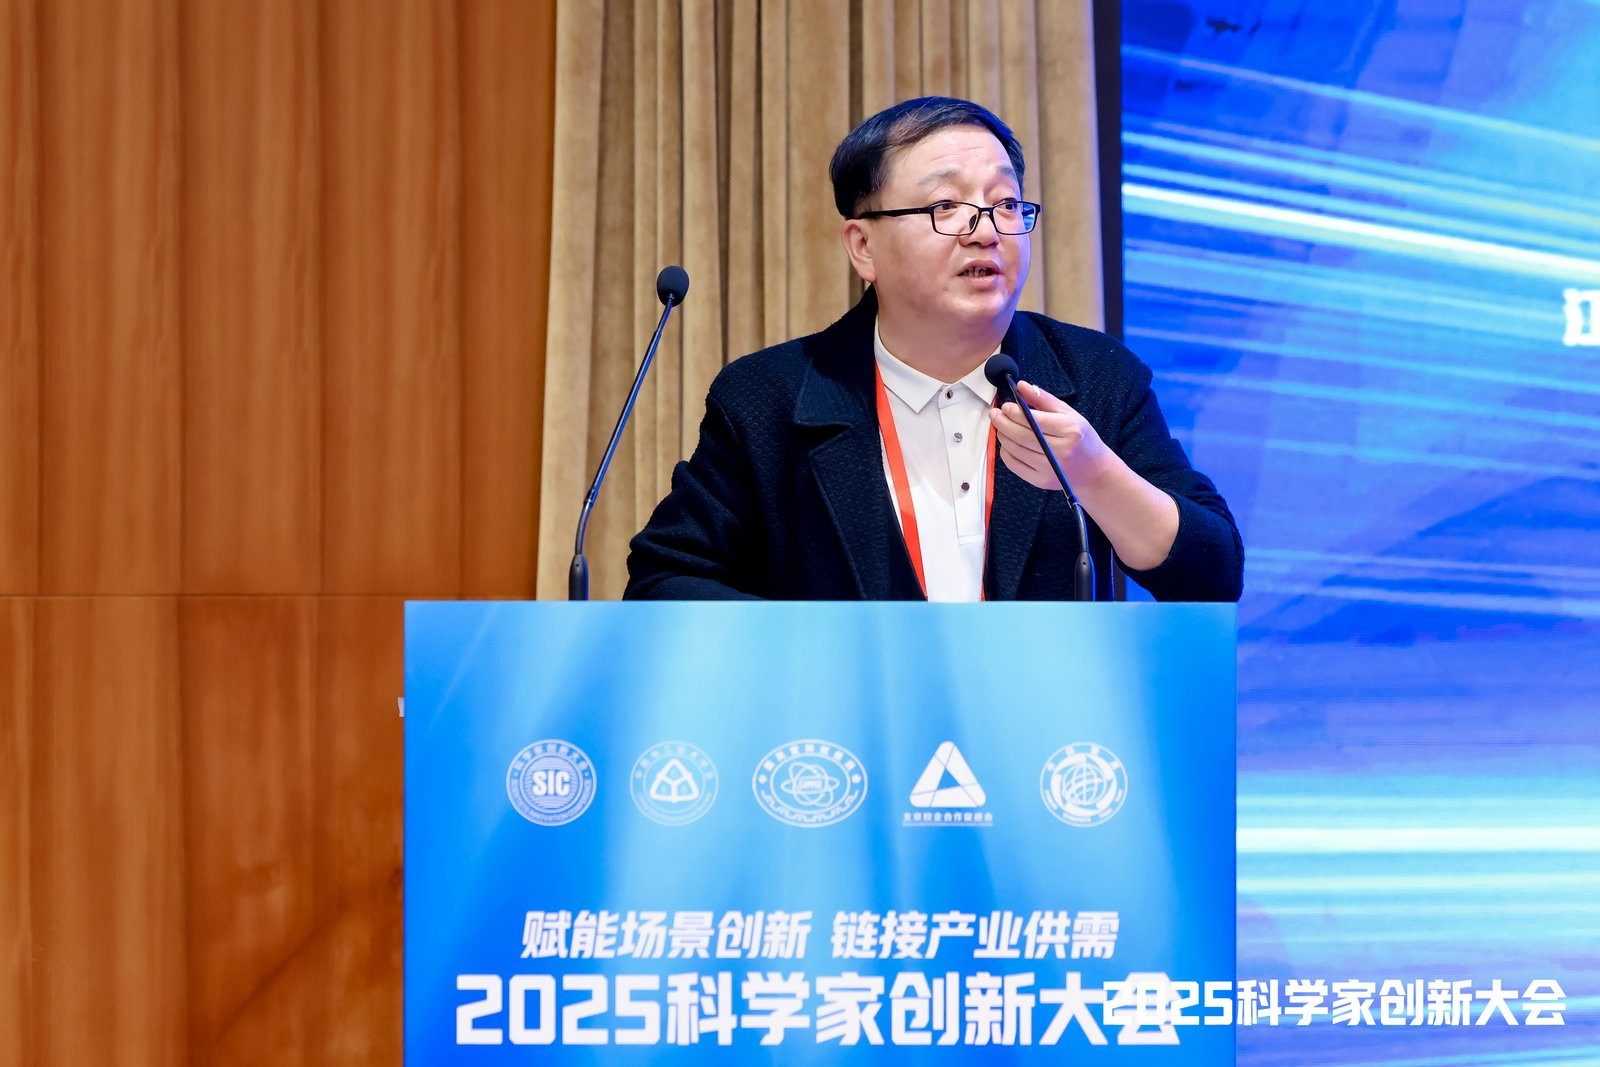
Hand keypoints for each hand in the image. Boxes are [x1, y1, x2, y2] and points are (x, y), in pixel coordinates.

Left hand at [989, 380, 1112, 491]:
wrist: (1093, 470)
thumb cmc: (1080, 438)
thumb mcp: (1069, 414)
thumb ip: (1044, 399)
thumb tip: (1021, 386)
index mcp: (1070, 430)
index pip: (1035, 421)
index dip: (1015, 412)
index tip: (1006, 406)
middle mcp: (1061, 451)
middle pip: (1022, 436)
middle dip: (1003, 423)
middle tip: (995, 414)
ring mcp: (1050, 469)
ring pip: (1015, 450)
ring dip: (1003, 436)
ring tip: (1001, 426)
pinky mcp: (1041, 481)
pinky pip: (1015, 465)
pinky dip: (1006, 452)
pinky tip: (1008, 443)